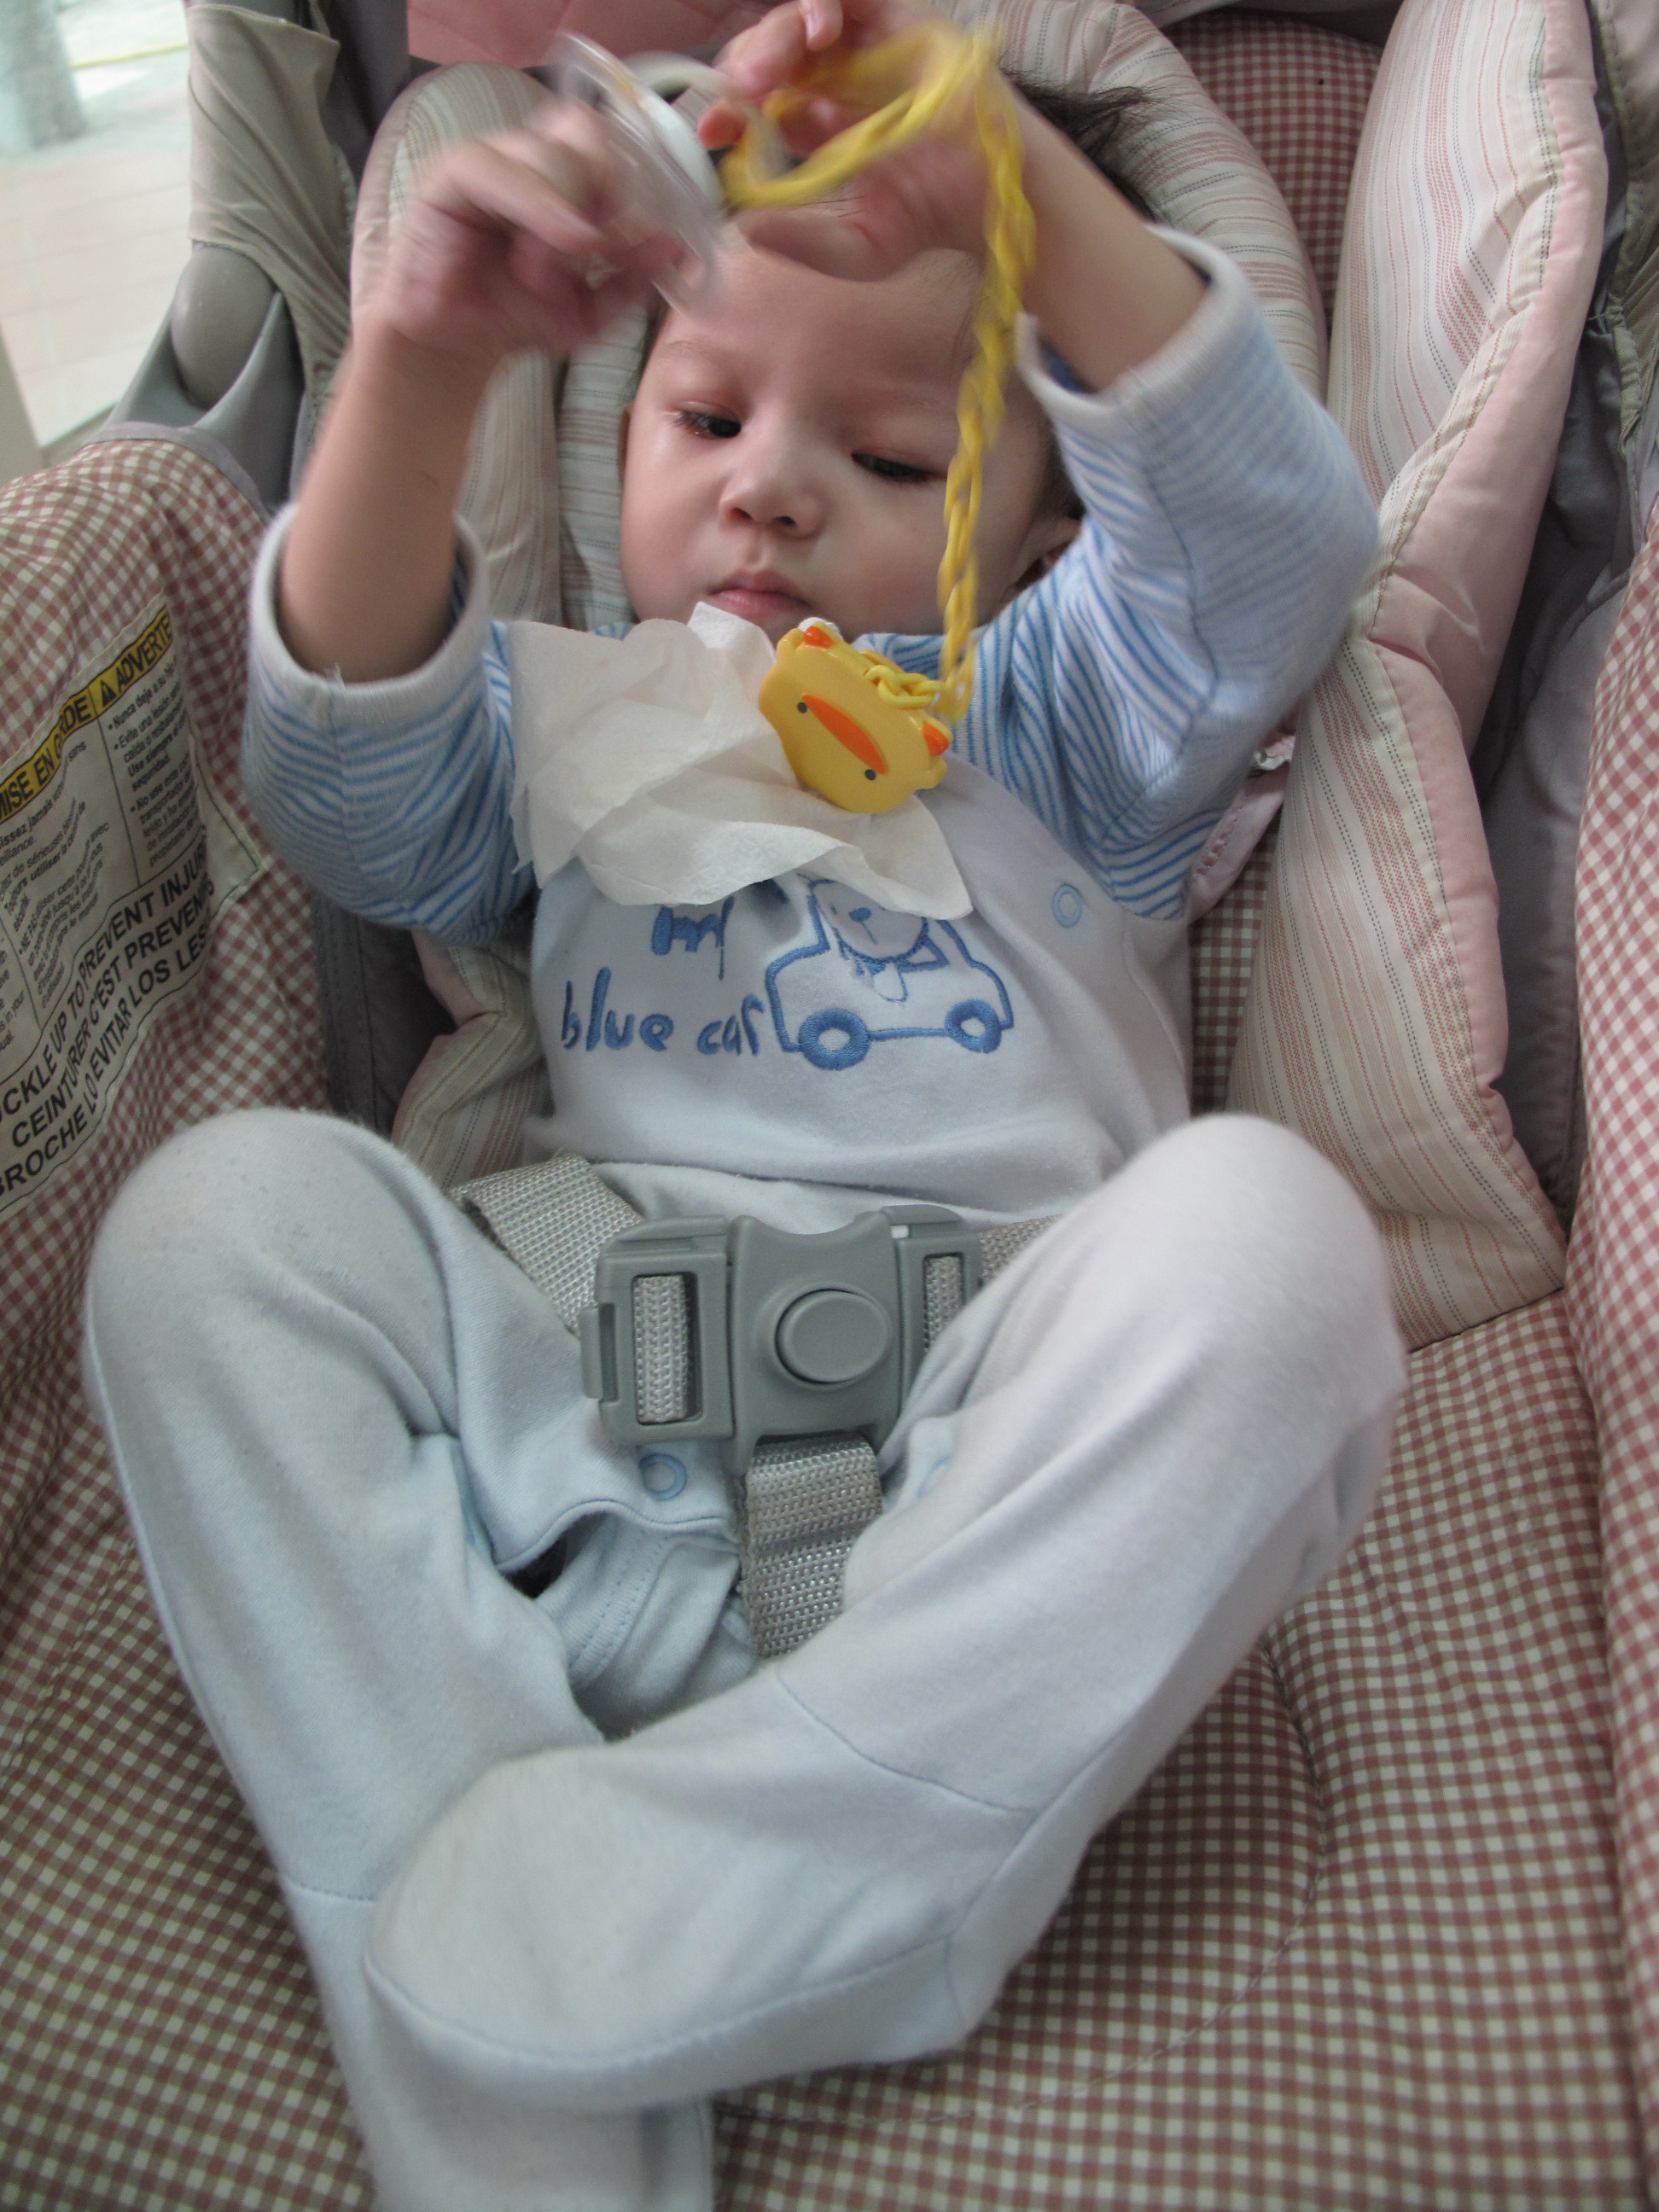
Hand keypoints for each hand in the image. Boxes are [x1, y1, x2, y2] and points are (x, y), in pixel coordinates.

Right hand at [368, 97, 683, 375]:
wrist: (453, 348)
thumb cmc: (517, 317)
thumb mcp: (592, 312)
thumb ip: (634, 280)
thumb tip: (677, 248)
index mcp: (569, 178)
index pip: (616, 145)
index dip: (640, 187)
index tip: (650, 244)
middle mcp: (532, 158)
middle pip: (588, 131)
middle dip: (610, 190)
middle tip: (605, 253)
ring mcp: (492, 159)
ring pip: (551, 153)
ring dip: (567, 216)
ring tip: (552, 279)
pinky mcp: (451, 174)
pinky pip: (495, 168)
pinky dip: (536, 204)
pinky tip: (556, 243)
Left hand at [700, 0, 994, 279]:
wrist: (992, 196)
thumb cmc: (929, 219)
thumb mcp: (856, 246)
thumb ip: (802, 242)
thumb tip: (743, 230)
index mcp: (814, 123)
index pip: (756, 103)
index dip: (729, 109)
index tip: (712, 131)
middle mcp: (834, 78)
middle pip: (771, 54)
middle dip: (745, 69)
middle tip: (738, 95)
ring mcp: (865, 45)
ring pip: (801, 19)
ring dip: (775, 38)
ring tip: (766, 74)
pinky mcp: (898, 16)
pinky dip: (824, 3)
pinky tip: (820, 34)